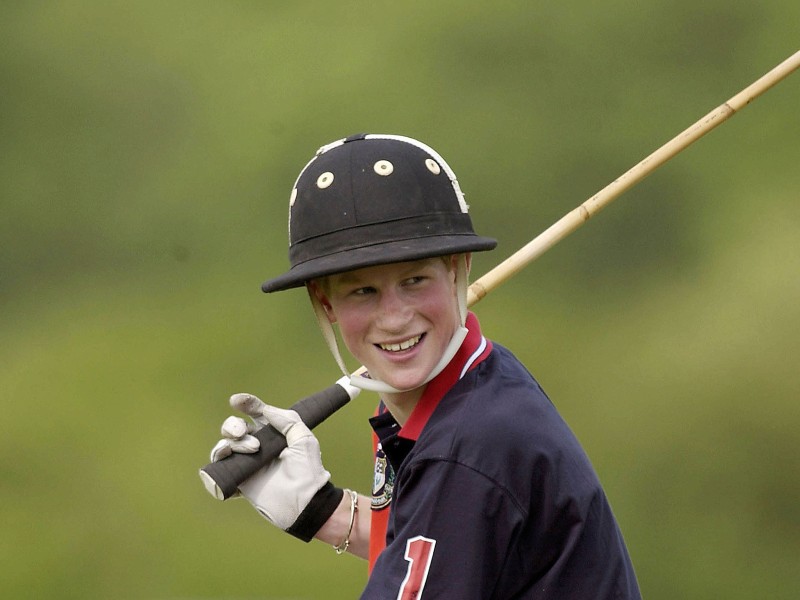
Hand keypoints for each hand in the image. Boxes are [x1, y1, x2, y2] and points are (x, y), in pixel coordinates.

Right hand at [210, 393, 342, 540]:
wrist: (304, 502)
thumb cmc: (308, 471)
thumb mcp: (304, 439)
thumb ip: (288, 420)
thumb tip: (267, 410)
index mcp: (273, 434)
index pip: (256, 414)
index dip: (246, 405)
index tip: (237, 401)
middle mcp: (257, 447)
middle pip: (234, 429)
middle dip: (233, 425)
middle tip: (243, 433)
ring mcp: (247, 465)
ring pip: (225, 447)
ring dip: (232, 444)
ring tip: (252, 450)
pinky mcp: (240, 483)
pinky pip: (219, 471)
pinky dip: (218, 465)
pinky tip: (227, 461)